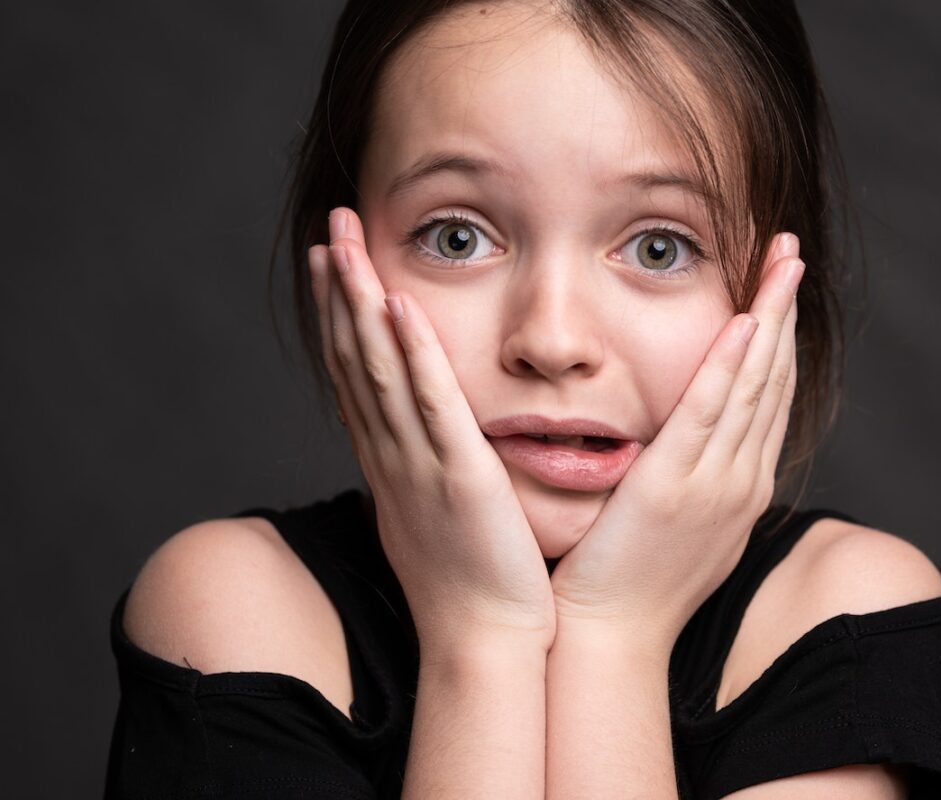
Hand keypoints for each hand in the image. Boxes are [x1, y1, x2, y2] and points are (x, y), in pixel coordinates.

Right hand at [309, 207, 554, 655]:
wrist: (482, 640)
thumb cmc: (471, 582)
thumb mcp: (438, 513)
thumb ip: (431, 468)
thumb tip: (429, 442)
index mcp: (390, 461)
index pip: (355, 373)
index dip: (338, 313)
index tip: (330, 260)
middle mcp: (392, 454)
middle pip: (355, 356)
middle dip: (339, 287)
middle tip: (331, 224)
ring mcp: (419, 463)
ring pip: (380, 367)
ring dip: (359, 300)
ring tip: (346, 239)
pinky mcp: (458, 476)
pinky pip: (430, 403)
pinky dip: (412, 351)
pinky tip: (398, 303)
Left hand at [547, 232, 802, 648]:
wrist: (608, 638)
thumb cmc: (625, 582)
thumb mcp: (672, 523)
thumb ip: (687, 476)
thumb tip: (684, 442)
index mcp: (741, 487)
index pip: (770, 396)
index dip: (779, 335)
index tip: (779, 286)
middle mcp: (742, 480)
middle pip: (775, 377)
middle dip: (786, 308)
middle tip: (791, 249)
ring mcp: (717, 483)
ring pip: (755, 384)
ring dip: (770, 315)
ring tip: (781, 258)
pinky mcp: (676, 485)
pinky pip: (711, 412)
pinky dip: (733, 363)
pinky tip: (745, 319)